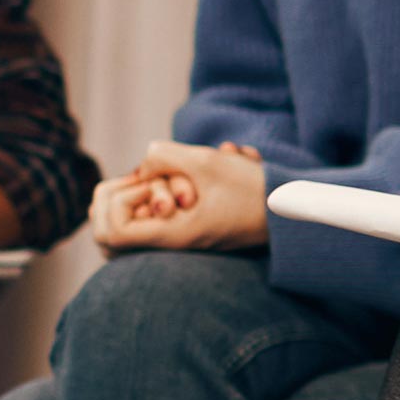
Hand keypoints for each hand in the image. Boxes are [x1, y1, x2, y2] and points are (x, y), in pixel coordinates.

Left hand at [91, 141, 266, 251]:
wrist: (291, 211)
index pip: (108, 233)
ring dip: (146, 186)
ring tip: (171, 174)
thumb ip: (162, 157)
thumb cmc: (253, 190)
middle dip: (124, 194)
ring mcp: (178, 234)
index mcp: (169, 236)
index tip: (147, 184)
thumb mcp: (206, 162)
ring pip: (134, 215)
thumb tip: (140, 164)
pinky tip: (186, 172)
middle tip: (150, 180)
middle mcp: (170, 241)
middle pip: (111, 228)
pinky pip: (156, 209)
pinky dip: (163, 186)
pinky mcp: (188, 224)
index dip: (115, 201)